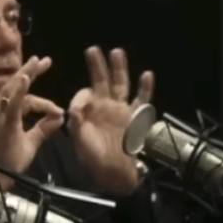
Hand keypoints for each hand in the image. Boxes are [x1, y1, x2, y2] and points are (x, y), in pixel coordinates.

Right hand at [0, 56, 65, 183]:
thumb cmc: (8, 162)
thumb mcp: (31, 143)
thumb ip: (43, 129)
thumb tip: (59, 117)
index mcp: (11, 117)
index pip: (26, 100)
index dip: (43, 101)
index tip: (59, 110)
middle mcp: (4, 113)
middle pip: (16, 87)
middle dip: (30, 72)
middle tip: (44, 59)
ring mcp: (2, 118)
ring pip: (11, 91)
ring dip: (24, 75)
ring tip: (35, 62)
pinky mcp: (3, 124)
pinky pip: (10, 105)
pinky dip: (18, 92)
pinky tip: (25, 79)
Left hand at [65, 46, 153, 195]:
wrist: (112, 173)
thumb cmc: (93, 158)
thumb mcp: (80, 141)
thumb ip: (77, 124)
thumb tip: (76, 108)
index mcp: (88, 111)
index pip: (84, 95)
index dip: (81, 98)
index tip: (81, 108)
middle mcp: (104, 106)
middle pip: (101, 81)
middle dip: (97, 66)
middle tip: (92, 50)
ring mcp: (120, 110)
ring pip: (121, 84)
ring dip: (119, 69)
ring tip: (117, 52)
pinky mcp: (134, 117)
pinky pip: (141, 100)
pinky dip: (145, 88)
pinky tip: (147, 75)